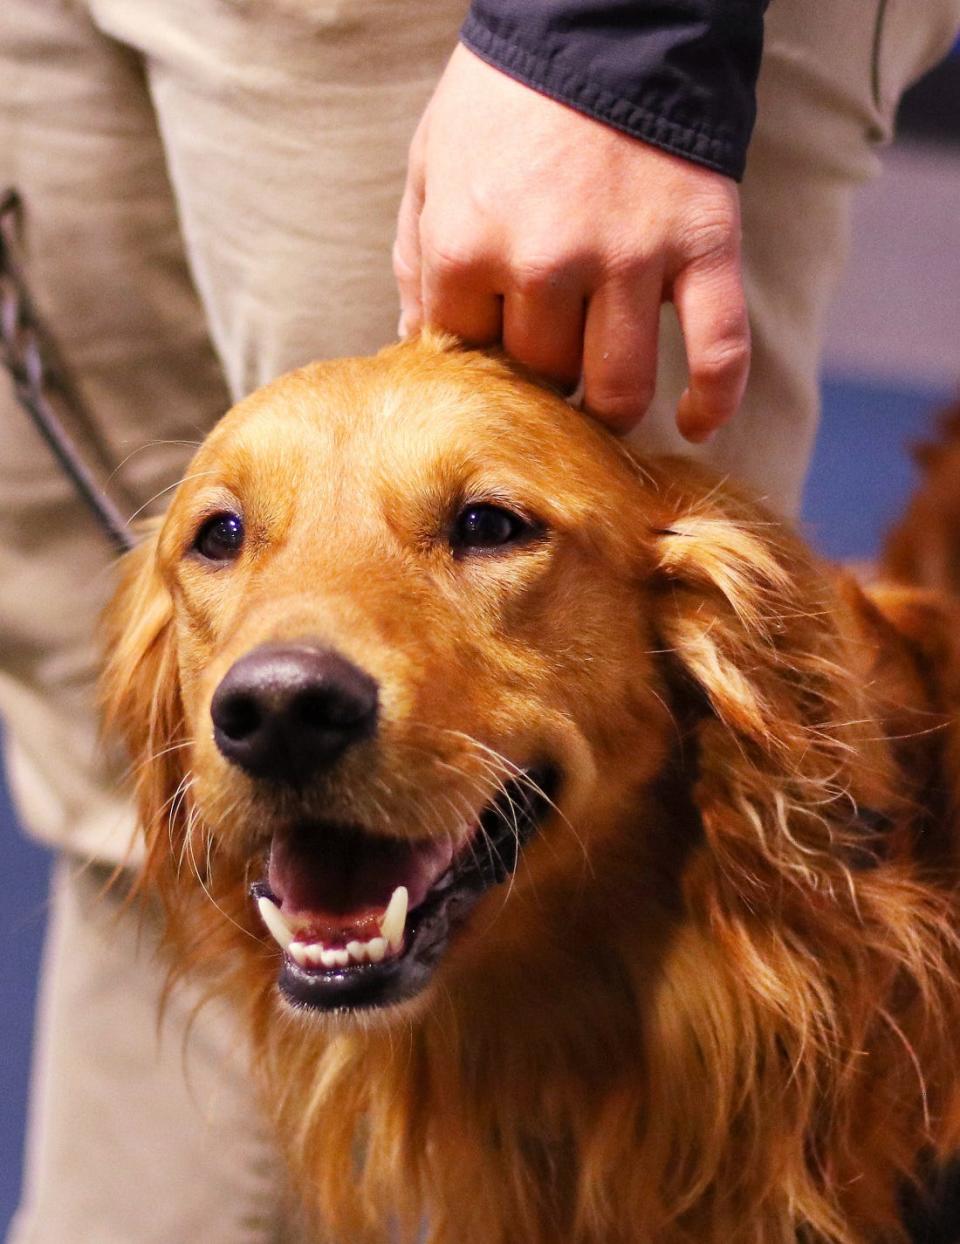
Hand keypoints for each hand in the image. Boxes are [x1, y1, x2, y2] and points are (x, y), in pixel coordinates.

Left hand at [394, 44, 749, 440]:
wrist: (605, 18)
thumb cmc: (505, 101)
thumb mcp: (430, 164)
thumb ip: (417, 258)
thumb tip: (418, 344)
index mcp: (467, 244)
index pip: (466, 351)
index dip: (479, 350)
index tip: (495, 338)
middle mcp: (546, 262)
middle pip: (543, 374)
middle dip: (543, 374)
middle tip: (552, 358)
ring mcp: (631, 258)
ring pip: (619, 385)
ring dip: (609, 406)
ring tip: (602, 399)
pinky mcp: (702, 246)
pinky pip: (718, 348)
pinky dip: (714, 399)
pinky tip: (696, 423)